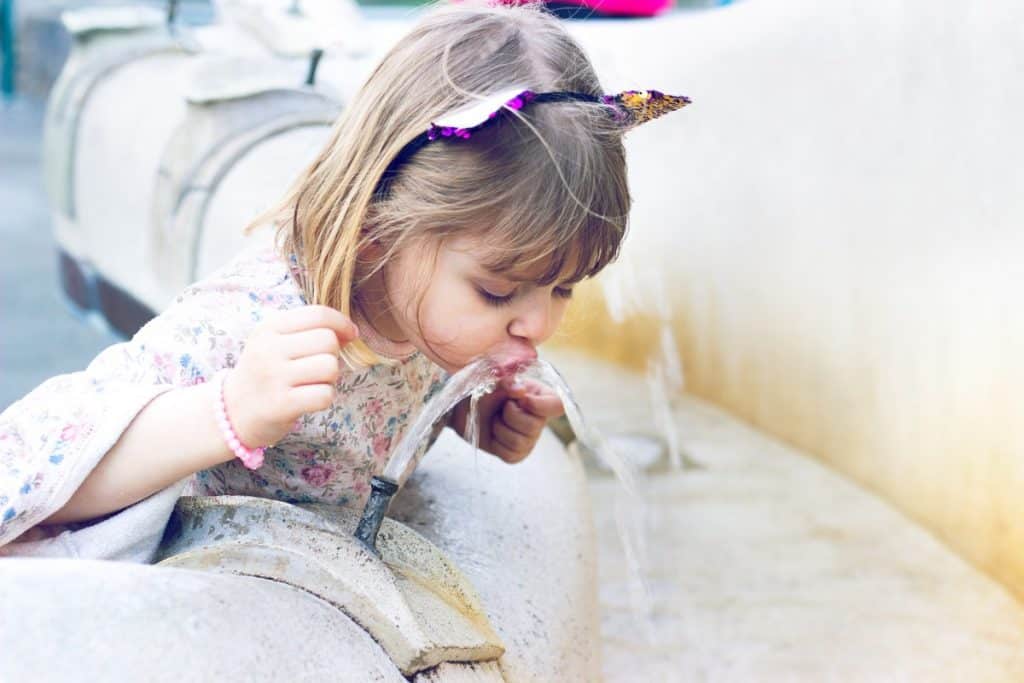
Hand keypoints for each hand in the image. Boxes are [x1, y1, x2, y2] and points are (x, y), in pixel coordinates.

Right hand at [223, 305, 357, 447]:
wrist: (232, 411)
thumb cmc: (265, 373)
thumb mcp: (275, 342)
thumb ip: (309, 330)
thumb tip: (350, 331)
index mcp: (269, 328)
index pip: (318, 314)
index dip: (341, 323)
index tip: (349, 335)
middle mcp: (268, 349)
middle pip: (328, 341)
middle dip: (332, 355)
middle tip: (317, 367)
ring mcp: (273, 377)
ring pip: (330, 367)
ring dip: (330, 378)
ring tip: (311, 382)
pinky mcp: (281, 405)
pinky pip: (325, 394)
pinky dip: (324, 397)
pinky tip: (308, 399)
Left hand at [470, 377, 564, 463]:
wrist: (464, 407)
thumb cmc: (483, 389)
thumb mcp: (494, 379)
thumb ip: (507, 381)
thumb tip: (520, 390)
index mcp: (540, 396)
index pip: (558, 404)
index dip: (541, 405)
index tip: (522, 399)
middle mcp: (539, 419)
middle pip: (534, 427)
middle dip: (510, 415)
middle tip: (501, 407)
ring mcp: (529, 439)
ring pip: (520, 443)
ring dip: (500, 429)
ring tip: (495, 419)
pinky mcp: (517, 454)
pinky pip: (509, 455)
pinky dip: (496, 443)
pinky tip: (493, 433)